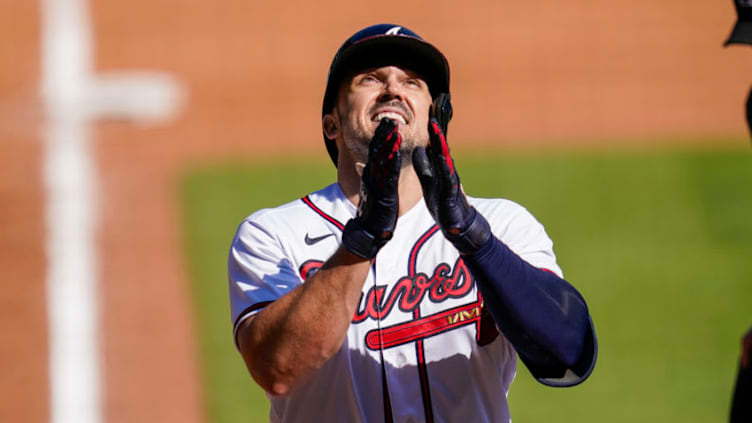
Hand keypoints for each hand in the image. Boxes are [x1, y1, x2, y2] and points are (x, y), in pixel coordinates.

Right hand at [342, 119, 401, 258]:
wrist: (370, 231)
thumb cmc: (376, 210)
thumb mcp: (378, 189)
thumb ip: (378, 175)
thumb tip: (375, 165)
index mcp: (373, 175)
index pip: (377, 151)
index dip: (381, 136)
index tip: (387, 121)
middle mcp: (373, 176)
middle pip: (377, 151)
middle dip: (383, 134)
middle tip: (389, 117)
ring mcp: (377, 184)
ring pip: (381, 159)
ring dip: (387, 142)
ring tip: (393, 127)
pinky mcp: (383, 193)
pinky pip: (387, 173)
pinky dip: (391, 160)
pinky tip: (396, 149)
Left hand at [412, 118, 490, 253]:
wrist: (458, 224)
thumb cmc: (443, 202)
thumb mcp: (429, 181)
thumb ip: (424, 166)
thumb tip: (419, 149)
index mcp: (439, 167)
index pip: (435, 146)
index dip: (430, 131)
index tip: (427, 112)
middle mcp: (447, 170)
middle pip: (441, 147)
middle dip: (435, 130)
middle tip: (431, 112)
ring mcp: (451, 181)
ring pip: (444, 158)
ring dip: (440, 143)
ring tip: (435, 129)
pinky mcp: (452, 194)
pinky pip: (448, 178)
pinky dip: (445, 168)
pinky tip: (443, 158)